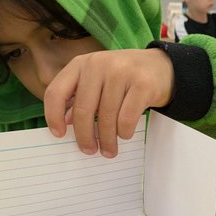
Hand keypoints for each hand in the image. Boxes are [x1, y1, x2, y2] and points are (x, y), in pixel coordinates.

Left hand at [44, 49, 175, 157]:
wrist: (162, 66)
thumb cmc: (125, 78)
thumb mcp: (99, 80)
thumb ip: (82, 96)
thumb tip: (66, 122)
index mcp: (81, 64)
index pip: (57, 91)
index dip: (54, 116)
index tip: (59, 134)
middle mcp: (98, 65)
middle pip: (83, 109)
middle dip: (85, 136)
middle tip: (89, 150)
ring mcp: (121, 73)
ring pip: (106, 117)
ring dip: (107, 140)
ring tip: (109, 151)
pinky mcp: (142, 85)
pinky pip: (127, 117)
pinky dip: (124, 131)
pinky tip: (125, 135)